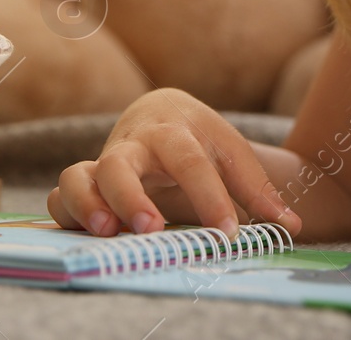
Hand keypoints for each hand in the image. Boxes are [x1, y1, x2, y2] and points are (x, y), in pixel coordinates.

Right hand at [48, 87, 300, 238]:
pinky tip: (88, 238)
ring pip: (78, 175)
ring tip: (108, 232)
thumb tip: (290, 225)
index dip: (209, 197)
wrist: (160, 111)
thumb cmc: (199, 138)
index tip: (228, 233)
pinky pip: (61, 195)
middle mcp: (133, 144)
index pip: (191, 162)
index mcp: (174, 131)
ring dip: (89, 204)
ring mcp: (103, 162)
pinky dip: (68, 214)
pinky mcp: (84, 182)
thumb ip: (257, 190)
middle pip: (119, 162)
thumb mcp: (230, 153)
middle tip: (152, 228)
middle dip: (131, 196)